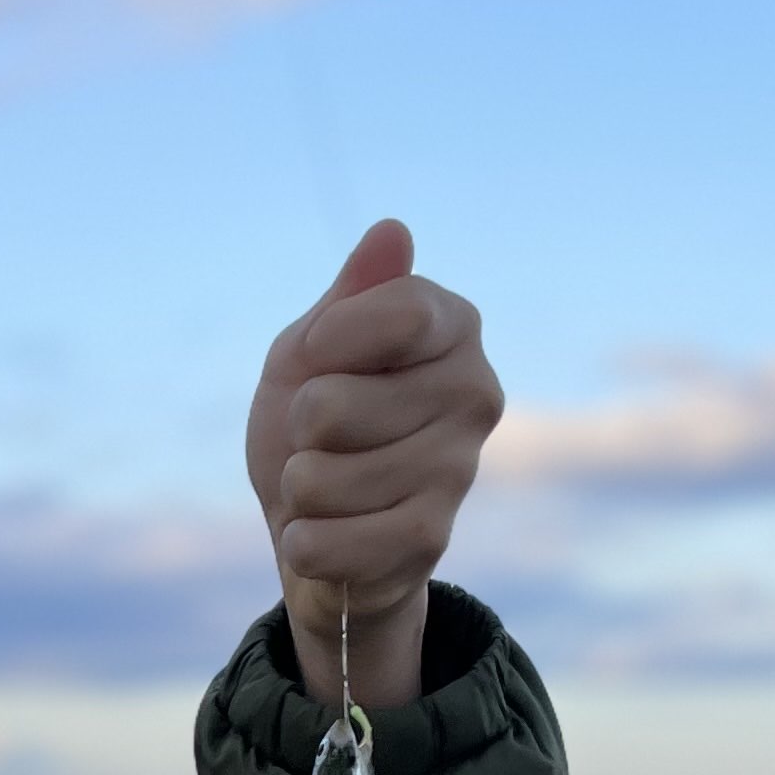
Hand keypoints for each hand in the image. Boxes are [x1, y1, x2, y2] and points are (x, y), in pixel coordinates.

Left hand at [243, 218, 502, 713]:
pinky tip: (325, 537)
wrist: (318, 531)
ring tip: (328, 489)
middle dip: (299, 431)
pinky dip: (303, 543)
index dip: (325, 340)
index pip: (394, 310)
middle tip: (325, 441)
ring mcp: (458, 469)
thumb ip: (350, 296)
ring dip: (299, 489)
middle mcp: (475, 392)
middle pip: (328, 406)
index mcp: (455, 327)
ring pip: (317, 477)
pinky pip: (324, 540)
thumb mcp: (313, 350)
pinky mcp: (431, 538)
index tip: (315, 357)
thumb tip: (392, 230)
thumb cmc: (317, 427)